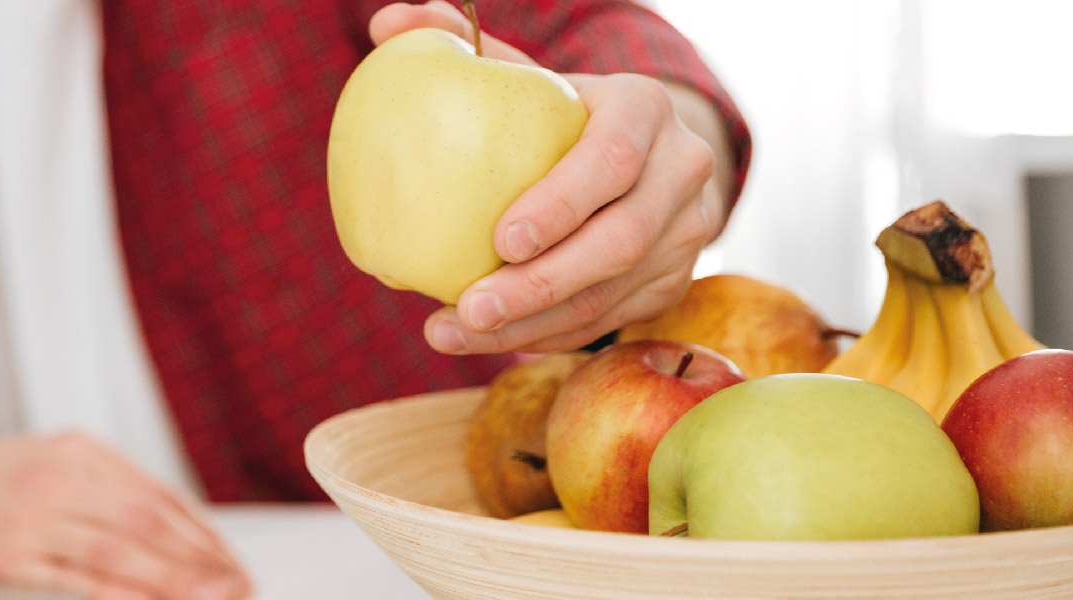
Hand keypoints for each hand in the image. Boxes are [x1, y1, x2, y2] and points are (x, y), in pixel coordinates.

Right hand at [0, 428, 251, 599]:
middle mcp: (59, 481)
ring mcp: (30, 520)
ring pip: (116, 552)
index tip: (233, 563)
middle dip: (200, 559)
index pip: (158, 498)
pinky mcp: (1, 560)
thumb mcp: (55, 462)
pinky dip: (112, 595)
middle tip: (238, 587)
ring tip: (210, 599)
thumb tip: (178, 528)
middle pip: (147, 523)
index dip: (203, 535)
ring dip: (170, 580)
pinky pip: (68, 583)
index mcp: (80, 454)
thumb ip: (113, 490)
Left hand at [369, 1, 729, 354]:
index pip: (610, 162)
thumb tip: (386, 24)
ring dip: (530, 324)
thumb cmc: (560, 110)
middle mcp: (681, 173)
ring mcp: (686, 236)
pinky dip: (543, 336)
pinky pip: (605, 322)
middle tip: (468, 307)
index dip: (561, 204)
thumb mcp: (525, 74)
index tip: (499, 239)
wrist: (642, 151)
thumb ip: (464, 46)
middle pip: (617, 242)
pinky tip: (484, 340)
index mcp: (644, 110)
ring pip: (609, 296)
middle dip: (540, 285)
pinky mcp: (673, 283)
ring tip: (455, 333)